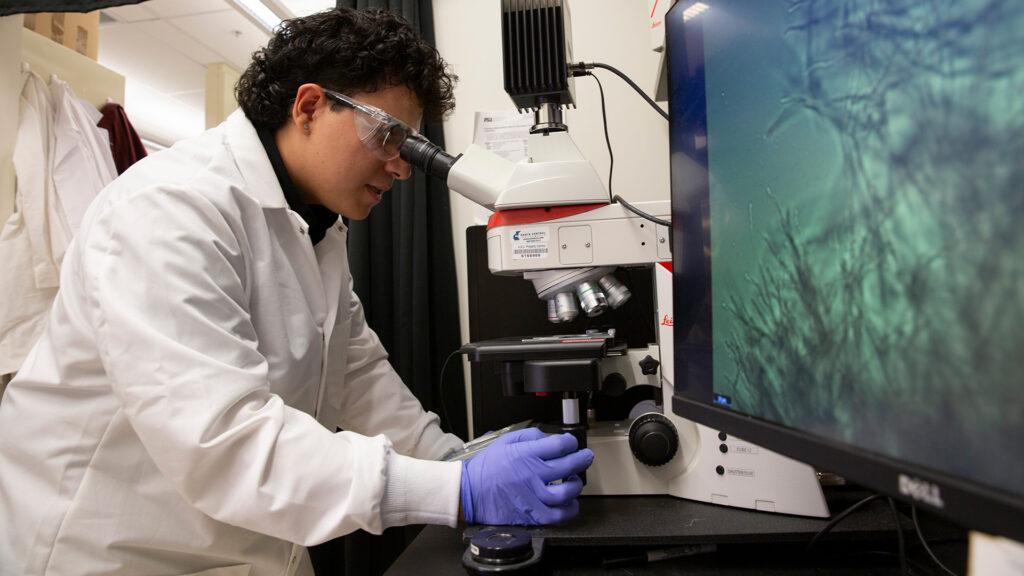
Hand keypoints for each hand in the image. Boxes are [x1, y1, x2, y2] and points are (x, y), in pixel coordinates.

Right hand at [460, 427, 594, 525]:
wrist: (470, 492)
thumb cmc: (487, 468)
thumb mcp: (505, 441)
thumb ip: (531, 436)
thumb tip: (550, 438)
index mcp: (525, 454)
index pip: (560, 445)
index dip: (572, 442)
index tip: (571, 444)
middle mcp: (531, 475)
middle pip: (569, 466)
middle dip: (583, 459)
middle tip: (585, 457)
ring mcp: (533, 496)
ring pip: (567, 492)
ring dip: (576, 485)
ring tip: (574, 481)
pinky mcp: (532, 515)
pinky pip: (558, 516)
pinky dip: (569, 509)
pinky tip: (569, 502)